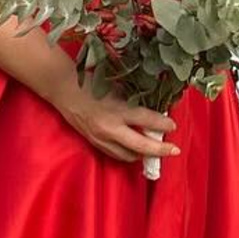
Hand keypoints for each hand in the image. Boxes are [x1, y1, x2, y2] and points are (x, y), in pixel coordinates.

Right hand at [51, 77, 178, 165]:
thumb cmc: (92, 82)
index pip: (147, 120)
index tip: (173, 126)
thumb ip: (135, 99)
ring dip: (143, 155)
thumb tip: (154, 107)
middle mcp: (110, 127)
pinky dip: (128, 154)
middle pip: (140, 146)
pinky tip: (135, 151)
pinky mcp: (94, 143)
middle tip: (174, 150)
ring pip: (127, 155)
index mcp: (117, 109)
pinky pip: (115, 154)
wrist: (64, 89)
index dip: (163, 124)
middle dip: (160, 150)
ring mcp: (101, 138)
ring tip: (155, 150)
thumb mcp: (118, 87)